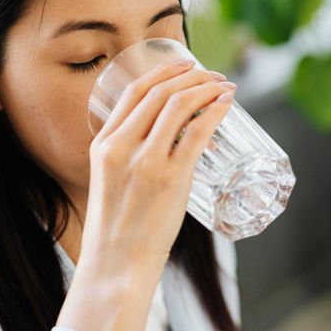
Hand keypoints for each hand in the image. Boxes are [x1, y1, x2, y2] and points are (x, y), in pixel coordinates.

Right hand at [81, 60, 235, 271]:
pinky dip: (215, 112)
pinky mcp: (171, 179)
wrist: (116, 265)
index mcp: (103, 145)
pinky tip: (227, 105)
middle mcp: (122, 146)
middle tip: (213, 75)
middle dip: (191, 75)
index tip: (185, 65)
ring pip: (180, 105)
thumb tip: (167, 143)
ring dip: (207, 88)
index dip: (164, 72)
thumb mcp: (110, 183)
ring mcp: (147, 161)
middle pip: (160, 92)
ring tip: (224, 86)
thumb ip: (129, 159)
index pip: (134, 92)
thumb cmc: (118, 230)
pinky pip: (198, 132)